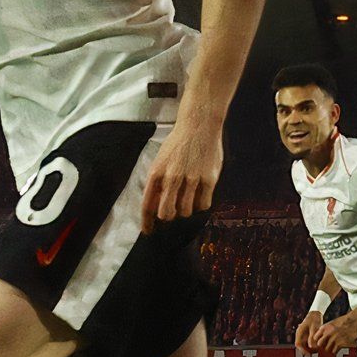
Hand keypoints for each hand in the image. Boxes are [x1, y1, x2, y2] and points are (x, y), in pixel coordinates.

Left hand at [139, 114, 221, 232]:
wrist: (199, 125)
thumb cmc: (178, 143)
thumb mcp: (161, 160)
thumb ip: (158, 182)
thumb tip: (155, 205)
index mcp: (156, 173)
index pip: (147, 205)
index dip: (147, 222)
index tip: (149, 231)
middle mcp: (172, 177)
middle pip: (166, 214)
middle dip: (168, 216)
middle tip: (173, 211)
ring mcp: (191, 179)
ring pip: (186, 211)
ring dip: (186, 210)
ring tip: (189, 198)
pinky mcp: (208, 179)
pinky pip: (204, 204)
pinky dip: (201, 204)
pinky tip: (201, 195)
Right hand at [294, 311, 333, 352]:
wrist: (315, 313)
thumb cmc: (314, 319)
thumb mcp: (314, 328)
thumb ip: (312, 337)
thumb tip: (311, 347)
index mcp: (299, 332)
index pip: (298, 344)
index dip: (303, 351)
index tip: (309, 355)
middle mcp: (300, 334)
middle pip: (301, 346)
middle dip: (307, 351)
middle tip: (315, 353)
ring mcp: (303, 335)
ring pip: (304, 345)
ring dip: (310, 348)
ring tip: (318, 350)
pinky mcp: (306, 335)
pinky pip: (308, 342)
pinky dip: (312, 345)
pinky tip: (319, 346)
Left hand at [302, 309, 356, 354]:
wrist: (354, 320)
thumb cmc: (344, 321)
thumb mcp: (331, 323)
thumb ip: (325, 330)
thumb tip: (321, 336)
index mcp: (325, 327)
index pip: (315, 337)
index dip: (317, 340)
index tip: (320, 342)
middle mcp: (328, 333)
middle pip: (319, 344)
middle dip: (322, 346)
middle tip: (326, 346)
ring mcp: (334, 338)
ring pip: (327, 349)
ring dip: (330, 349)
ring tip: (333, 346)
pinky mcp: (340, 343)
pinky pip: (334, 351)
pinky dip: (336, 350)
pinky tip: (338, 347)